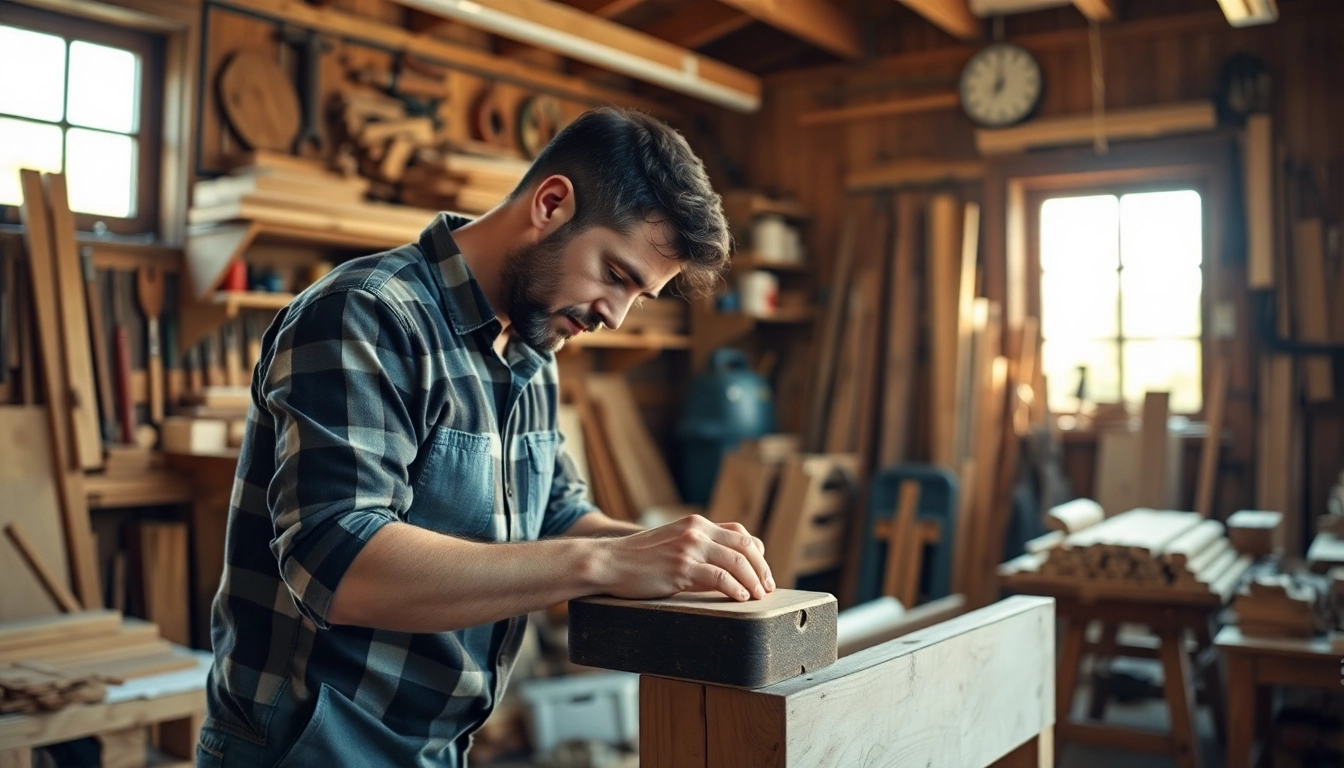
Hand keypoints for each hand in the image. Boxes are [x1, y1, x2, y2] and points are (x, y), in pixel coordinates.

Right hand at [596, 515, 774, 601]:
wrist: (608, 561)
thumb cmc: (637, 558)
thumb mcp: (671, 543)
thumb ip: (696, 548)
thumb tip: (723, 568)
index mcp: (695, 523)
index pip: (739, 532)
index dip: (756, 552)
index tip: (762, 571)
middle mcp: (696, 531)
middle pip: (745, 545)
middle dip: (762, 568)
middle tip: (768, 587)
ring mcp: (689, 548)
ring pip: (737, 561)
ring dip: (754, 581)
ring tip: (759, 596)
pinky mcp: (681, 567)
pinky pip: (720, 577)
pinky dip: (735, 588)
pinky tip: (741, 598)